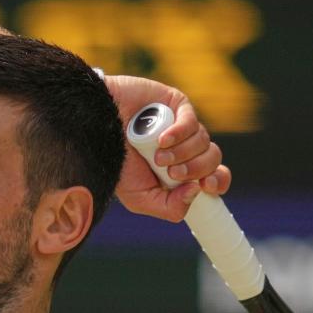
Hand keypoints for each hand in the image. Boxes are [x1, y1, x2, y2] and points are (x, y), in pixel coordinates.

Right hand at [104, 76, 230, 221]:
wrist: (94, 132)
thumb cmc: (114, 164)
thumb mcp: (140, 198)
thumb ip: (170, 207)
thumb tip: (197, 191)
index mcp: (181, 172)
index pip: (215, 177)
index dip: (218, 182)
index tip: (205, 186)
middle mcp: (185, 148)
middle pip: (213, 160)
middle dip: (194, 170)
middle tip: (170, 173)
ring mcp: (182, 125)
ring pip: (204, 141)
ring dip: (181, 154)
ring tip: (156, 156)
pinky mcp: (176, 104)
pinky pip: (192, 121)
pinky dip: (179, 133)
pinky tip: (161, 139)